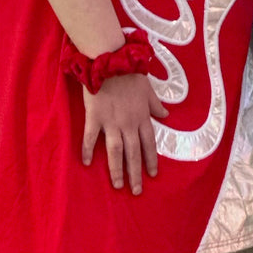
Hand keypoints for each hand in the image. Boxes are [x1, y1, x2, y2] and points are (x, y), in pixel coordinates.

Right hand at [81, 74, 168, 194]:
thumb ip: (156, 105)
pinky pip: (90, 138)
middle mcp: (128, 124)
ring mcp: (111, 122)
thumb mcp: (149, 90)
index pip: (149, 144)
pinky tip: (86, 164)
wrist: (111, 62)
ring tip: (118, 185)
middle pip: (133, 153)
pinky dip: (87, 151)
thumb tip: (166, 116)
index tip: (153, 174)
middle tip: (136, 190)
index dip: (151, 160)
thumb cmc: (131, 74)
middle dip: (136, 173)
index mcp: (142, 117)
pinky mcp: (95, 117)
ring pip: (115, 151)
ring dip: (117, 170)